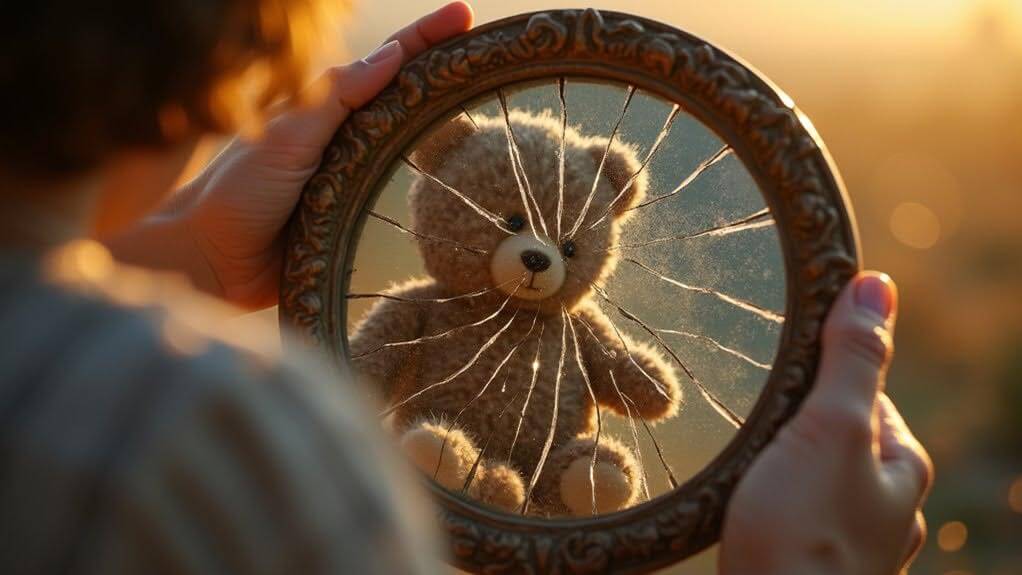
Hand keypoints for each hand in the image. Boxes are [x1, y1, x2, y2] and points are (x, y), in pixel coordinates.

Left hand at [179, 2, 473, 307]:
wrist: (211, 263)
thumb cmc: (237, 191)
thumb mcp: (287, 135)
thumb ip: (337, 97)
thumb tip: (393, 54)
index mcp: (329, 111)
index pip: (387, 64)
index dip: (426, 37)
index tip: (466, 15)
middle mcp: (348, 141)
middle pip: (409, 100)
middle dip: (449, 73)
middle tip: (492, 55)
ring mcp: (357, 181)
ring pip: (413, 152)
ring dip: (450, 131)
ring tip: (494, 109)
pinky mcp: (359, 224)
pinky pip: (405, 206)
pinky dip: (433, 192)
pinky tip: (464, 184)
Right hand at [719, 272, 932, 574]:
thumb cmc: (803, 530)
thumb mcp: (830, 428)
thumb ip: (854, 359)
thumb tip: (877, 284)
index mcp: (903, 468)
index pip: (867, 396)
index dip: (822, 379)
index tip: (780, 384)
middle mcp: (890, 510)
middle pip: (841, 440)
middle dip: (801, 428)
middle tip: (755, 429)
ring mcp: (855, 546)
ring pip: (819, 483)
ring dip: (786, 470)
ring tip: (748, 472)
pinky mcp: (816, 568)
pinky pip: (800, 519)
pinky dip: (778, 507)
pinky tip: (753, 514)